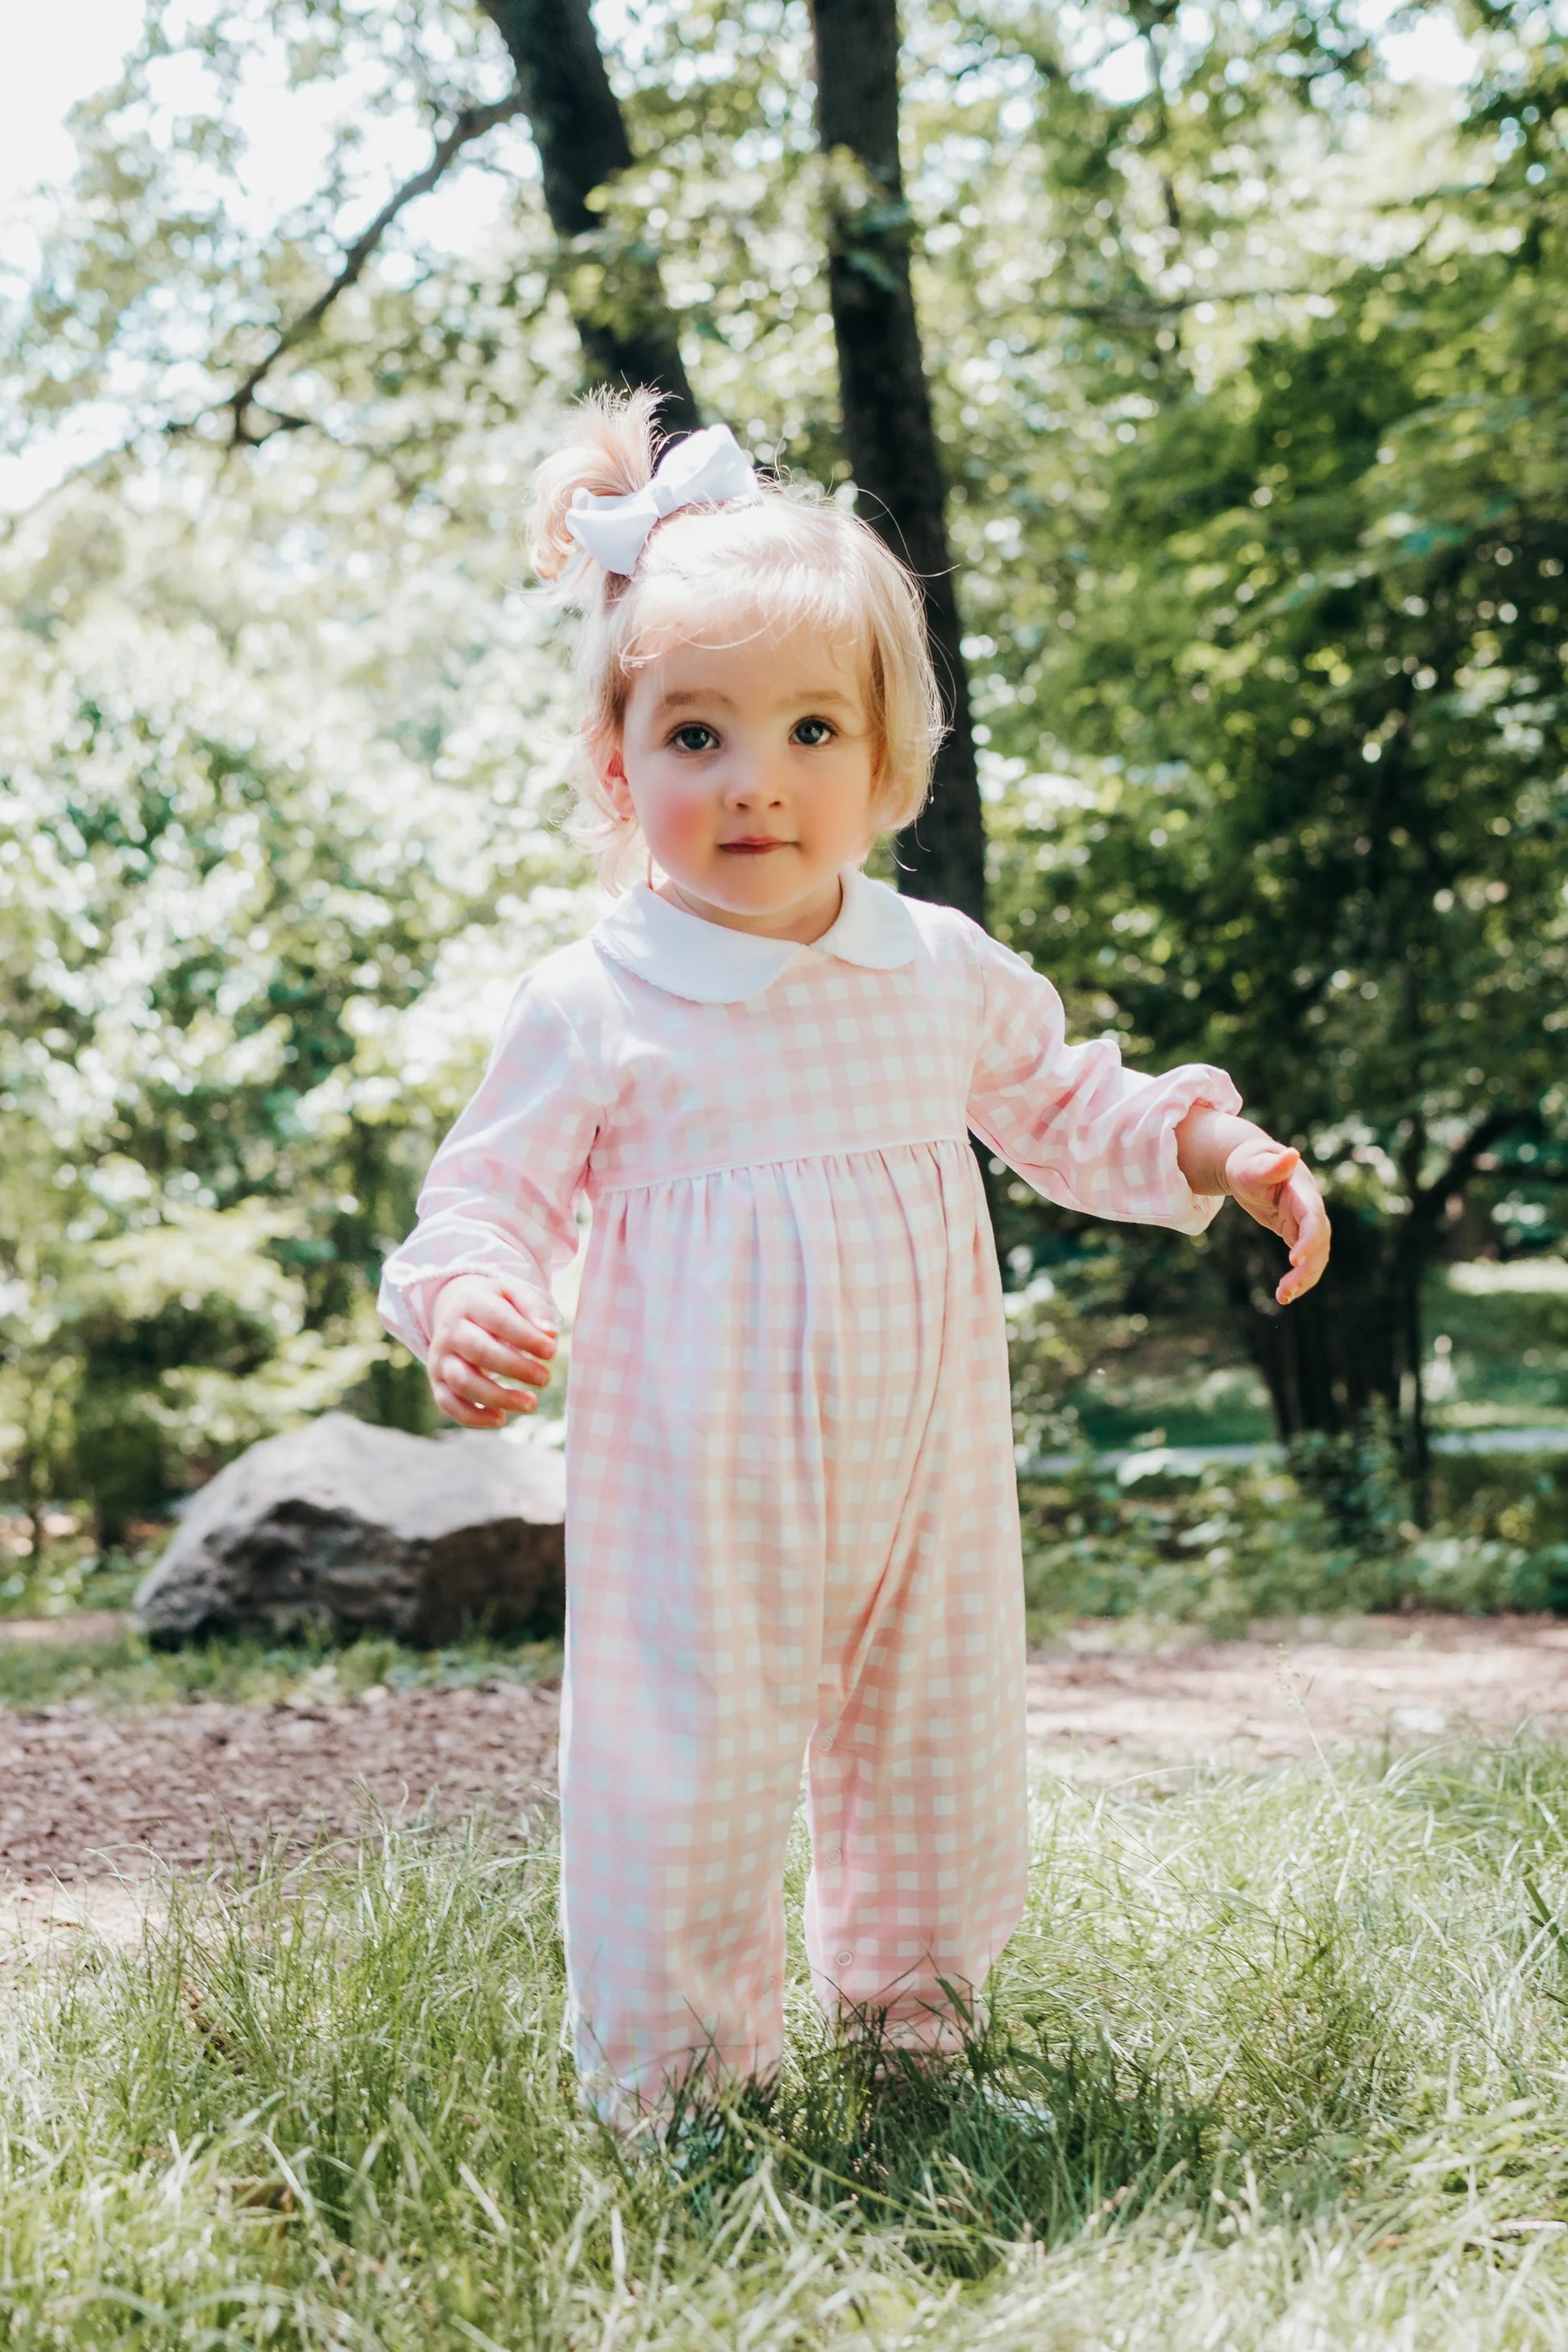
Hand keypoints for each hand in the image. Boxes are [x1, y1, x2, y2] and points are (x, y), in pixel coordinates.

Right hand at [427, 1276, 557, 1428]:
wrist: (456, 1308)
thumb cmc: (496, 1303)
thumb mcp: (514, 1293)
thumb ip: (534, 1308)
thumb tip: (550, 1334)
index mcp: (471, 1302)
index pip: (498, 1320)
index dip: (525, 1337)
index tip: (551, 1351)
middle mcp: (450, 1330)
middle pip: (480, 1352)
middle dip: (516, 1368)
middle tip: (545, 1378)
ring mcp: (440, 1357)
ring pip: (462, 1381)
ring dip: (498, 1397)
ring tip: (531, 1403)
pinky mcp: (437, 1380)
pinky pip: (448, 1403)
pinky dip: (472, 1417)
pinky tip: (500, 1418)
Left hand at [1223, 1135, 1330, 1305]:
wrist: (1249, 1166)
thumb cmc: (1248, 1163)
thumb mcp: (1253, 1165)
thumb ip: (1270, 1165)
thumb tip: (1291, 1155)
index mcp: (1303, 1192)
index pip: (1314, 1219)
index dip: (1309, 1240)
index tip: (1294, 1260)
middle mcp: (1311, 1209)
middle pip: (1318, 1243)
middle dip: (1306, 1269)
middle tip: (1284, 1292)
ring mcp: (1306, 1222)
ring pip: (1316, 1256)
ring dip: (1304, 1280)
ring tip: (1283, 1298)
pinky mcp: (1297, 1233)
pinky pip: (1306, 1260)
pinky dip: (1299, 1278)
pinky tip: (1285, 1295)